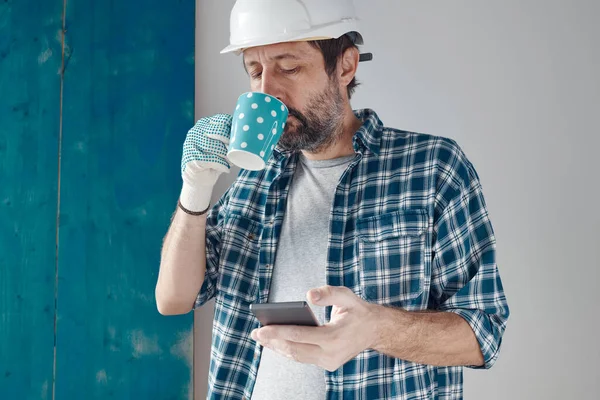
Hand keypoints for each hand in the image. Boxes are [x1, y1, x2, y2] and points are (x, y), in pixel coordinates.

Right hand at [179, 114, 231, 211]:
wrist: (199, 179)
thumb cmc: (213, 160)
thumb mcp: (221, 146)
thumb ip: (230, 138)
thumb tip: (251, 136)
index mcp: (204, 124)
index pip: (223, 120)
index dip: (234, 130)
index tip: (239, 141)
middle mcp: (196, 131)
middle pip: (219, 132)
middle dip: (230, 144)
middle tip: (234, 153)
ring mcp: (191, 144)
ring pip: (216, 147)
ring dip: (227, 157)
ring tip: (230, 162)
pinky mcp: (191, 157)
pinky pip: (212, 160)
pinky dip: (222, 166)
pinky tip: (225, 168)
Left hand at [250, 285, 379, 371]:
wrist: (375, 330)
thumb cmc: (358, 310)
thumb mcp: (347, 295)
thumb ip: (329, 293)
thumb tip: (309, 295)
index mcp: (335, 336)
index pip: (300, 335)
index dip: (279, 332)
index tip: (261, 328)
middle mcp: (331, 353)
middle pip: (295, 349)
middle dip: (273, 342)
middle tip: (255, 333)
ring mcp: (329, 362)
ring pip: (297, 356)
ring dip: (278, 347)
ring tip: (261, 337)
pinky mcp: (327, 364)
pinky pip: (303, 358)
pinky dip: (288, 350)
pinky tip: (276, 342)